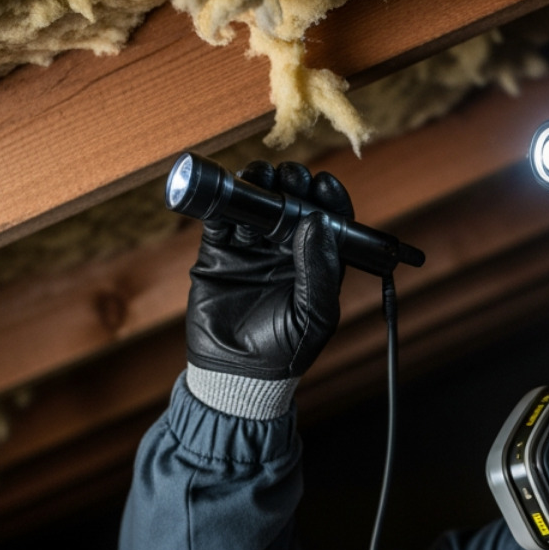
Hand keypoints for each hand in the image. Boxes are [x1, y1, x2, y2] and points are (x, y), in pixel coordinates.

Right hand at [186, 160, 353, 379]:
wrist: (235, 375)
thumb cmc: (285, 351)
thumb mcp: (313, 314)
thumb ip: (319, 269)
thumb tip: (317, 221)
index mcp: (317, 263)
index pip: (328, 222)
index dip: (328, 199)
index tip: (323, 183)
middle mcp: (287, 251)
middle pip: (293, 204)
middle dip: (293, 184)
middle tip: (290, 175)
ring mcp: (252, 248)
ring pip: (257, 205)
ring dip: (260, 185)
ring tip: (261, 175)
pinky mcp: (220, 252)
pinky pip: (222, 218)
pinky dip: (224, 201)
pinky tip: (230, 191)